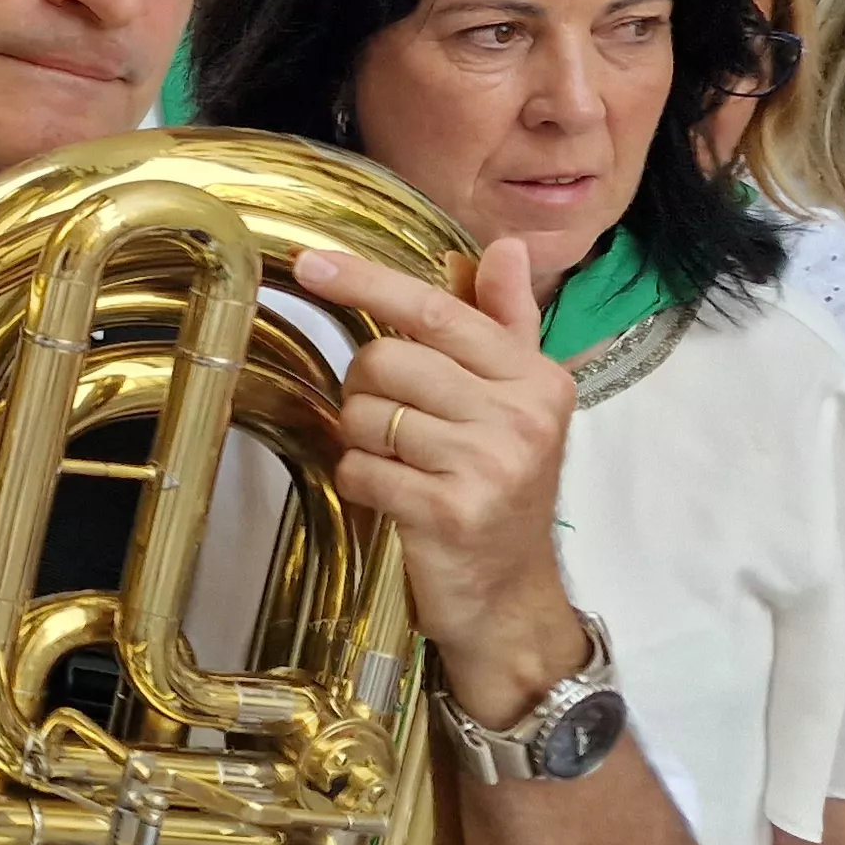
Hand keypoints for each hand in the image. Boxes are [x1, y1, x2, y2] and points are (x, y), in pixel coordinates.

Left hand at [295, 240, 592, 726]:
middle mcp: (520, 416)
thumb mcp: (516, 402)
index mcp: (536, 378)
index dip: (368, 281)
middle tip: (396, 424)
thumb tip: (504, 247)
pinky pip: (360, 468)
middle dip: (366, 388)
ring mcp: (489, 465)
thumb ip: (505, 323)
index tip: (309, 261)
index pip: (437, 311)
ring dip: (362, 440)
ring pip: (364, 414)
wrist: (512, 598)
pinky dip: (360, 481)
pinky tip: (393, 498)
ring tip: (402, 465)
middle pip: (386, 360)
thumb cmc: (501, 488)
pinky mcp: (450, 512)